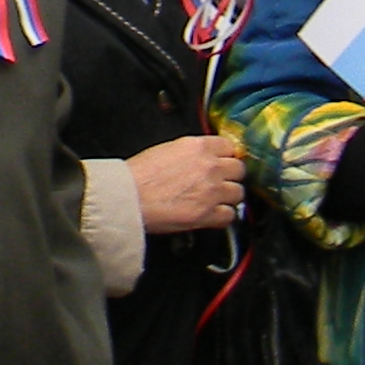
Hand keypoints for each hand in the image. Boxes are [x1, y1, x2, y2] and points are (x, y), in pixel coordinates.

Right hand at [128, 131, 245, 233]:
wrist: (126, 198)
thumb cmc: (138, 176)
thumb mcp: (167, 150)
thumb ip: (192, 152)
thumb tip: (204, 158)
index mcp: (199, 147)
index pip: (230, 147)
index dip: (227, 157)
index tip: (224, 163)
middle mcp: (210, 166)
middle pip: (239, 169)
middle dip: (231, 176)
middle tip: (221, 183)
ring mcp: (212, 191)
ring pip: (238, 193)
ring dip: (229, 197)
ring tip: (216, 200)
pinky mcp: (207, 214)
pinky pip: (230, 215)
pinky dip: (224, 217)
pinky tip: (214, 215)